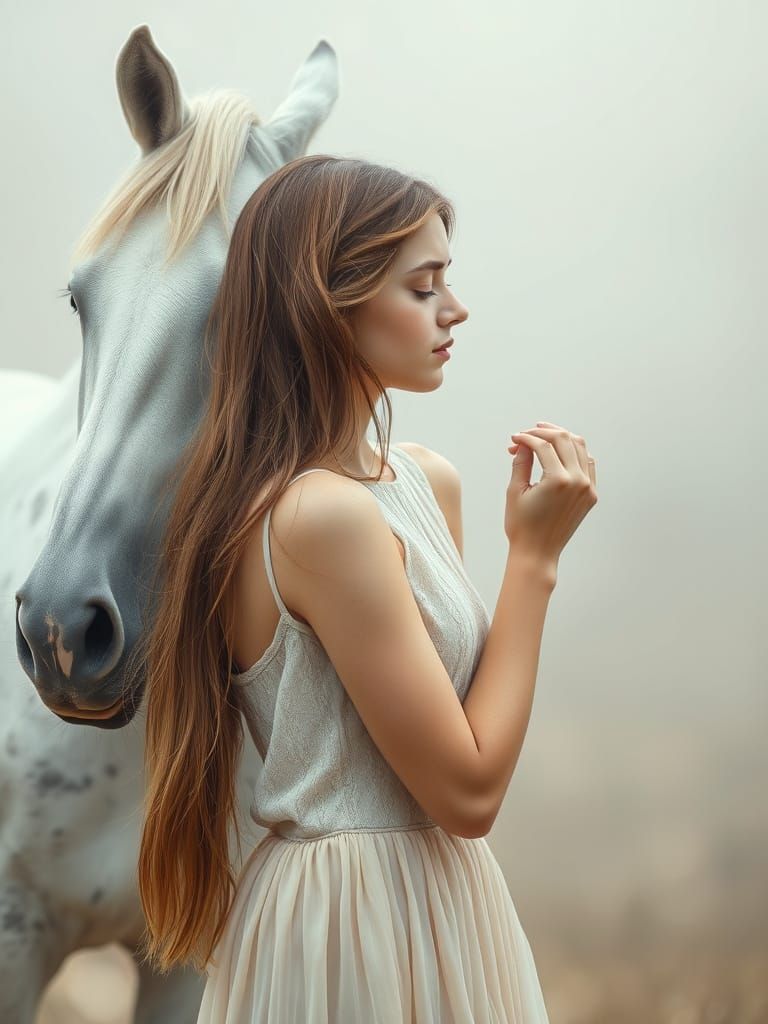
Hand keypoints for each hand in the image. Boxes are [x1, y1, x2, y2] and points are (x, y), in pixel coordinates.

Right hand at [504, 420, 597, 563]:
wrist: (537, 553)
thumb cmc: (522, 526)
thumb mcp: (515, 491)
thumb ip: (521, 461)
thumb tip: (523, 442)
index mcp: (558, 480)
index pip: (543, 445)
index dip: (526, 437)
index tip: (514, 439)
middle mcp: (578, 481)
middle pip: (564, 439)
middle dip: (543, 432)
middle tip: (528, 432)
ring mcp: (588, 488)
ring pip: (579, 447)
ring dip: (561, 438)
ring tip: (543, 436)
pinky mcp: (591, 495)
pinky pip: (587, 463)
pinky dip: (574, 453)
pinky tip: (560, 452)